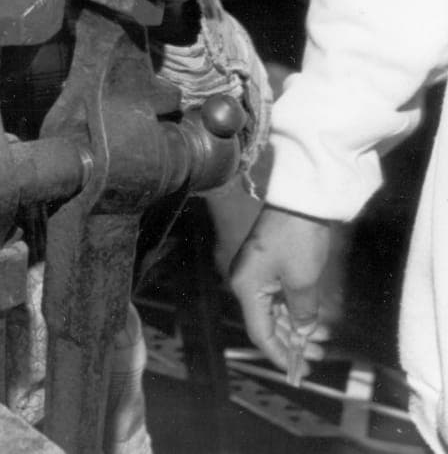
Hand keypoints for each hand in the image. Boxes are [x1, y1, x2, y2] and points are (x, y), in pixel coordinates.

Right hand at [230, 204, 336, 380]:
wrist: (300, 199)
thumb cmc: (297, 240)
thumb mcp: (303, 282)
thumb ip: (301, 313)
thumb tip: (303, 332)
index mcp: (247, 287)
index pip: (260, 332)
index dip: (280, 354)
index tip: (300, 371)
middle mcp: (247, 281)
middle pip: (267, 322)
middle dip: (293, 342)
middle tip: (319, 356)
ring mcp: (257, 272)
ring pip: (275, 310)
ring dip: (297, 327)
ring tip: (323, 340)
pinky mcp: (268, 263)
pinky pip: (279, 296)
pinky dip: (296, 310)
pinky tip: (316, 319)